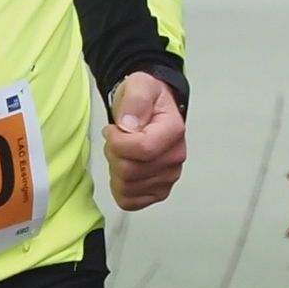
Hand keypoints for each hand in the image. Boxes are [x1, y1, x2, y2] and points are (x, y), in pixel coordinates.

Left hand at [105, 72, 186, 210]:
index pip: (143, 149)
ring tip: (122, 152)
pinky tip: (123, 170)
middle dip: (114, 154)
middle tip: (116, 139)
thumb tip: (130, 124)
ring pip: (128, 187)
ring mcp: (168, 176)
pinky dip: (120, 189)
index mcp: (173, 131)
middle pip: (131, 171)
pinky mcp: (159, 190)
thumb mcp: (139, 86)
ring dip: (116, 170)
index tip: (113, 129)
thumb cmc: (146, 100)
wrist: (151, 109)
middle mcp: (175, 157)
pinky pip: (131, 201)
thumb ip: (135, 100)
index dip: (118, 142)